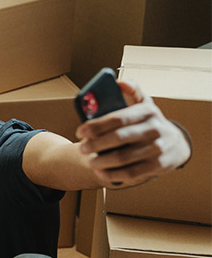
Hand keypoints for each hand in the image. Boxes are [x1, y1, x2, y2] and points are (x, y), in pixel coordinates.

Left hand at [76, 80, 190, 186]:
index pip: (117, 118)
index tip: (79, 131)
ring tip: (90, 161)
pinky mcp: (159, 165)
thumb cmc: (149, 123)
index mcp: (147, 111)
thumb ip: (132, 91)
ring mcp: (158, 148)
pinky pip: (131, 173)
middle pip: (118, 138)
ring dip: (101, 161)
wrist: (176, 144)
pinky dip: (112, 174)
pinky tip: (100, 173)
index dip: (95, 126)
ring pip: (122, 158)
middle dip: (95, 145)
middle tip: (82, 149)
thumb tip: (119, 83)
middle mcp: (155, 129)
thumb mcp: (145, 104)